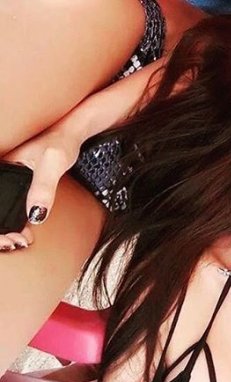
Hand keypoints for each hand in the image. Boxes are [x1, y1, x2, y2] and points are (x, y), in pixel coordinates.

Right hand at [0, 125, 82, 249]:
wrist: (70, 135)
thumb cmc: (61, 142)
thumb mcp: (54, 163)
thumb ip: (44, 187)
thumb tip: (36, 215)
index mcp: (0, 167)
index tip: (8, 240)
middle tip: (16, 243)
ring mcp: (5, 181)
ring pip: (0, 212)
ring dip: (5, 231)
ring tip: (20, 241)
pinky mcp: (15, 186)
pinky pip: (8, 208)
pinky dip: (13, 224)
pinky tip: (24, 235)